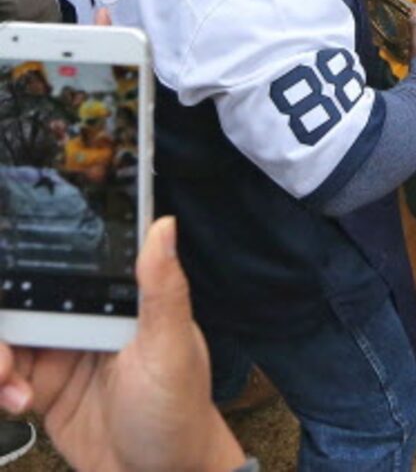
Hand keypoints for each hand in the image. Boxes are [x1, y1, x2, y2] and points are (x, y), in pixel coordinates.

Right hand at [0, 218, 245, 471]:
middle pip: (27, 296)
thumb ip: (163, 288)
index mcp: (117, 295)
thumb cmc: (179, 407)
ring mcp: (61, 351)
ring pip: (11, 335)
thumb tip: (164, 226)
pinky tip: (16, 402)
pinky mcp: (43, 388)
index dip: (33, 262)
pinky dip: (0, 385)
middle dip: (5, 312)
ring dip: (0, 355)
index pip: (69, 264)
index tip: (10, 268)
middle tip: (6, 349)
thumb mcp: (171, 346)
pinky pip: (5, 376)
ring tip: (8, 381)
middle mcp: (86, 316)